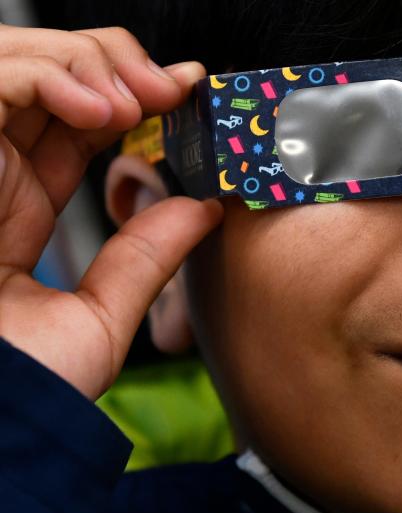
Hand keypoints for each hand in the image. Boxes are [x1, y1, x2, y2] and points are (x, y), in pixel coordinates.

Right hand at [0, 25, 221, 399]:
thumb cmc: (26, 383)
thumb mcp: (100, 314)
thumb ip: (146, 256)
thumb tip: (204, 207)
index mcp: (15, 205)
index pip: (72, 121)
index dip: (128, 95)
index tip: (187, 92)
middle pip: (45, 78)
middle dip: (113, 65)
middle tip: (172, 87)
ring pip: (14, 62)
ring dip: (86, 63)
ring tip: (137, 100)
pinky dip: (45, 77)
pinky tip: (98, 109)